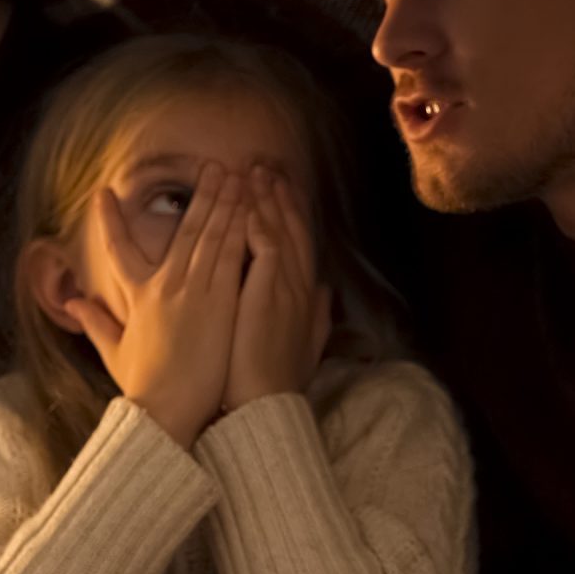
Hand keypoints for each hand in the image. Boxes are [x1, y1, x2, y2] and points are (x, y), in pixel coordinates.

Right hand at [64, 164, 249, 448]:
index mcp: (138, 297)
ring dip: (222, 200)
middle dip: (198, 194)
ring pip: (210, 234)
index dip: (109, 220)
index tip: (103, 192)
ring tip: (232, 172)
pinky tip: (248, 205)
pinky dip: (239, 226)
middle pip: (183, 229)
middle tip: (209, 164)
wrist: (168, 412)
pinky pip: (231, 253)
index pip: (118, 250)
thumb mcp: (115, 352)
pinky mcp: (219, 300)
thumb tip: (74, 302)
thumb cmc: (146, 389)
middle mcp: (165, 286)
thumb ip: (95, 322)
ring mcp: (192, 290)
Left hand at [220, 168, 332, 414]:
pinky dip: (261, 226)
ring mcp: (286, 290)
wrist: (266, 406)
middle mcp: (298, 287)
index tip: (279, 188)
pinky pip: (268, 250)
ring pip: (280, 233)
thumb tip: (324, 292)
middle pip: (292, 230)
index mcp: (303, 296)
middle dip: (279, 197)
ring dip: (268, 201)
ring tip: (255, 172)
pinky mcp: (269, 296)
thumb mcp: (303, 345)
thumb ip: (315, 315)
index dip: (290, 214)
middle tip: (265, 166)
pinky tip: (250, 206)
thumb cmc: (275, 381)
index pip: (297, 244)